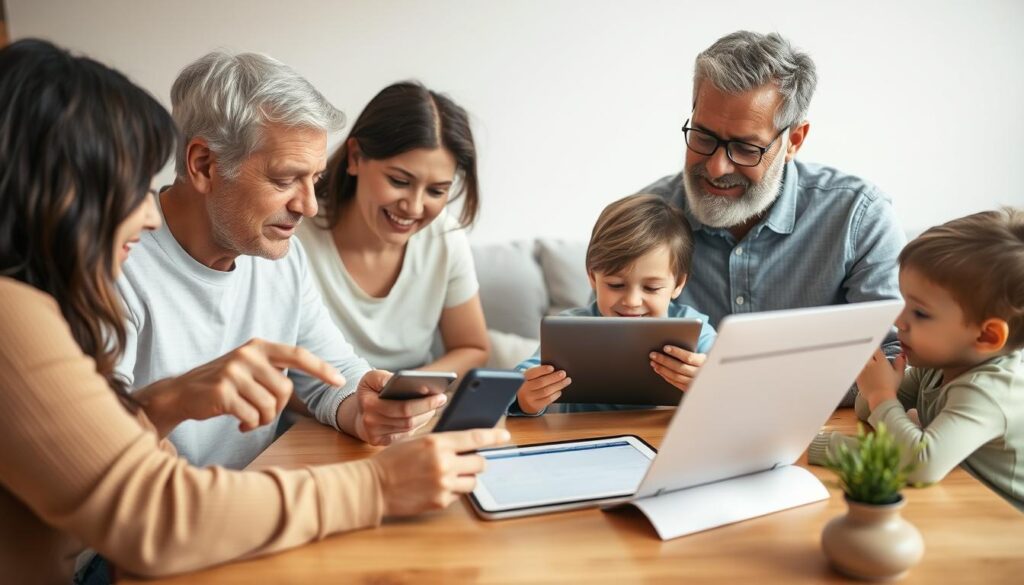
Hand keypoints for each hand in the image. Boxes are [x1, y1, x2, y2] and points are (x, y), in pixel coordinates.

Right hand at [139, 338, 344, 434]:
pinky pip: (252, 417)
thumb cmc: (223, 384)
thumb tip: (316, 377)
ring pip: (269, 407)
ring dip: (262, 420)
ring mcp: (233, 372)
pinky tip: (238, 423)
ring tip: (247, 417)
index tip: (340, 381)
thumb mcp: (248, 367)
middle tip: (261, 414)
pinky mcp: (223, 392)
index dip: (321, 368)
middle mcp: (247, 355)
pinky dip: (249, 426)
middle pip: (284, 391)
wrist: (180, 393)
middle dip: (277, 409)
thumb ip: (274, 369)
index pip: (298, 354)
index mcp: (258, 346)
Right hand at [345, 370, 447, 445]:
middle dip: (428, 409)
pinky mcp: (380, 443)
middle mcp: (370, 422)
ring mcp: (375, 435)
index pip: (403, 407)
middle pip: (408, 419)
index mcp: (369, 404)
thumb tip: (401, 380)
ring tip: (435, 406)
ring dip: (425, 417)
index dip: (423, 402)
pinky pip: (404, 435)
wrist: (357, 413)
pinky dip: (417, 426)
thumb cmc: (370, 391)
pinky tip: (425, 416)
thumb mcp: (371, 378)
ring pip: (408, 428)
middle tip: (442, 399)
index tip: (438, 395)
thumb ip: (384, 377)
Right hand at [371, 428, 510, 515]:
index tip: (505, 437)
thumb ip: (442, 441)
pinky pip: (458, 495)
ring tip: (448, 475)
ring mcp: (443, 484)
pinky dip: (452, 491)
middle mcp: (444, 463)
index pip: (475, 437)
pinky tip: (435, 486)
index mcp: (437, 442)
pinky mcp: (440, 501)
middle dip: (475, 461)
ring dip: (465, 478)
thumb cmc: (393, 460)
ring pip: (472, 481)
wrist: (374, 486)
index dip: (494, 436)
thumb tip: (466, 442)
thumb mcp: (417, 441)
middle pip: (480, 462)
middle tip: (465, 461)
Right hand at [516, 365, 570, 414]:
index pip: (532, 373)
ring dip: (558, 385)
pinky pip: (547, 400)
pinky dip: (555, 395)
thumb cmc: (530, 385)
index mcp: (522, 378)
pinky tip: (559, 391)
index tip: (552, 368)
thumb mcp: (530, 378)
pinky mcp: (535, 406)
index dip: (542, 370)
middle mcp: (524, 389)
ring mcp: (529, 399)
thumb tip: (556, 370)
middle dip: (554, 377)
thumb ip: (539, 373)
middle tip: (563, 373)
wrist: (522, 401)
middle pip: (541, 382)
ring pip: (546, 391)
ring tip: (567, 381)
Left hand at [649, 345, 704, 391]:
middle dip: (664, 360)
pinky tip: (659, 370)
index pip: (688, 357)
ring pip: (676, 376)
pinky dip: (666, 376)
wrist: (710, 377)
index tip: (665, 348)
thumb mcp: (700, 355)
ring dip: (662, 369)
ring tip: (654, 362)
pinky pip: (675, 383)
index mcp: (704, 362)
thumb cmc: (701, 362)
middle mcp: (699, 374)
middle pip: (679, 367)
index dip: (676, 352)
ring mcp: (694, 383)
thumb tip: (670, 346)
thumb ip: (689, 351)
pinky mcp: (688, 389)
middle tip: (653, 355)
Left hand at [855, 349, 905, 410]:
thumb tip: (900, 355)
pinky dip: (858, 367)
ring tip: (864, 361)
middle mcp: (870, 363)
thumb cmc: (891, 387)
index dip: (875, 348)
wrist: (880, 398)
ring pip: (860, 360)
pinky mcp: (857, 376)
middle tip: (869, 354)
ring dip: (862, 359)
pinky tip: (860, 368)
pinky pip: (856, 368)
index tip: (876, 349)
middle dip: (868, 353)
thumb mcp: (899, 375)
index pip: (876, 349)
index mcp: (881, 361)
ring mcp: (862, 369)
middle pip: (867, 353)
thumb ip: (900, 363)